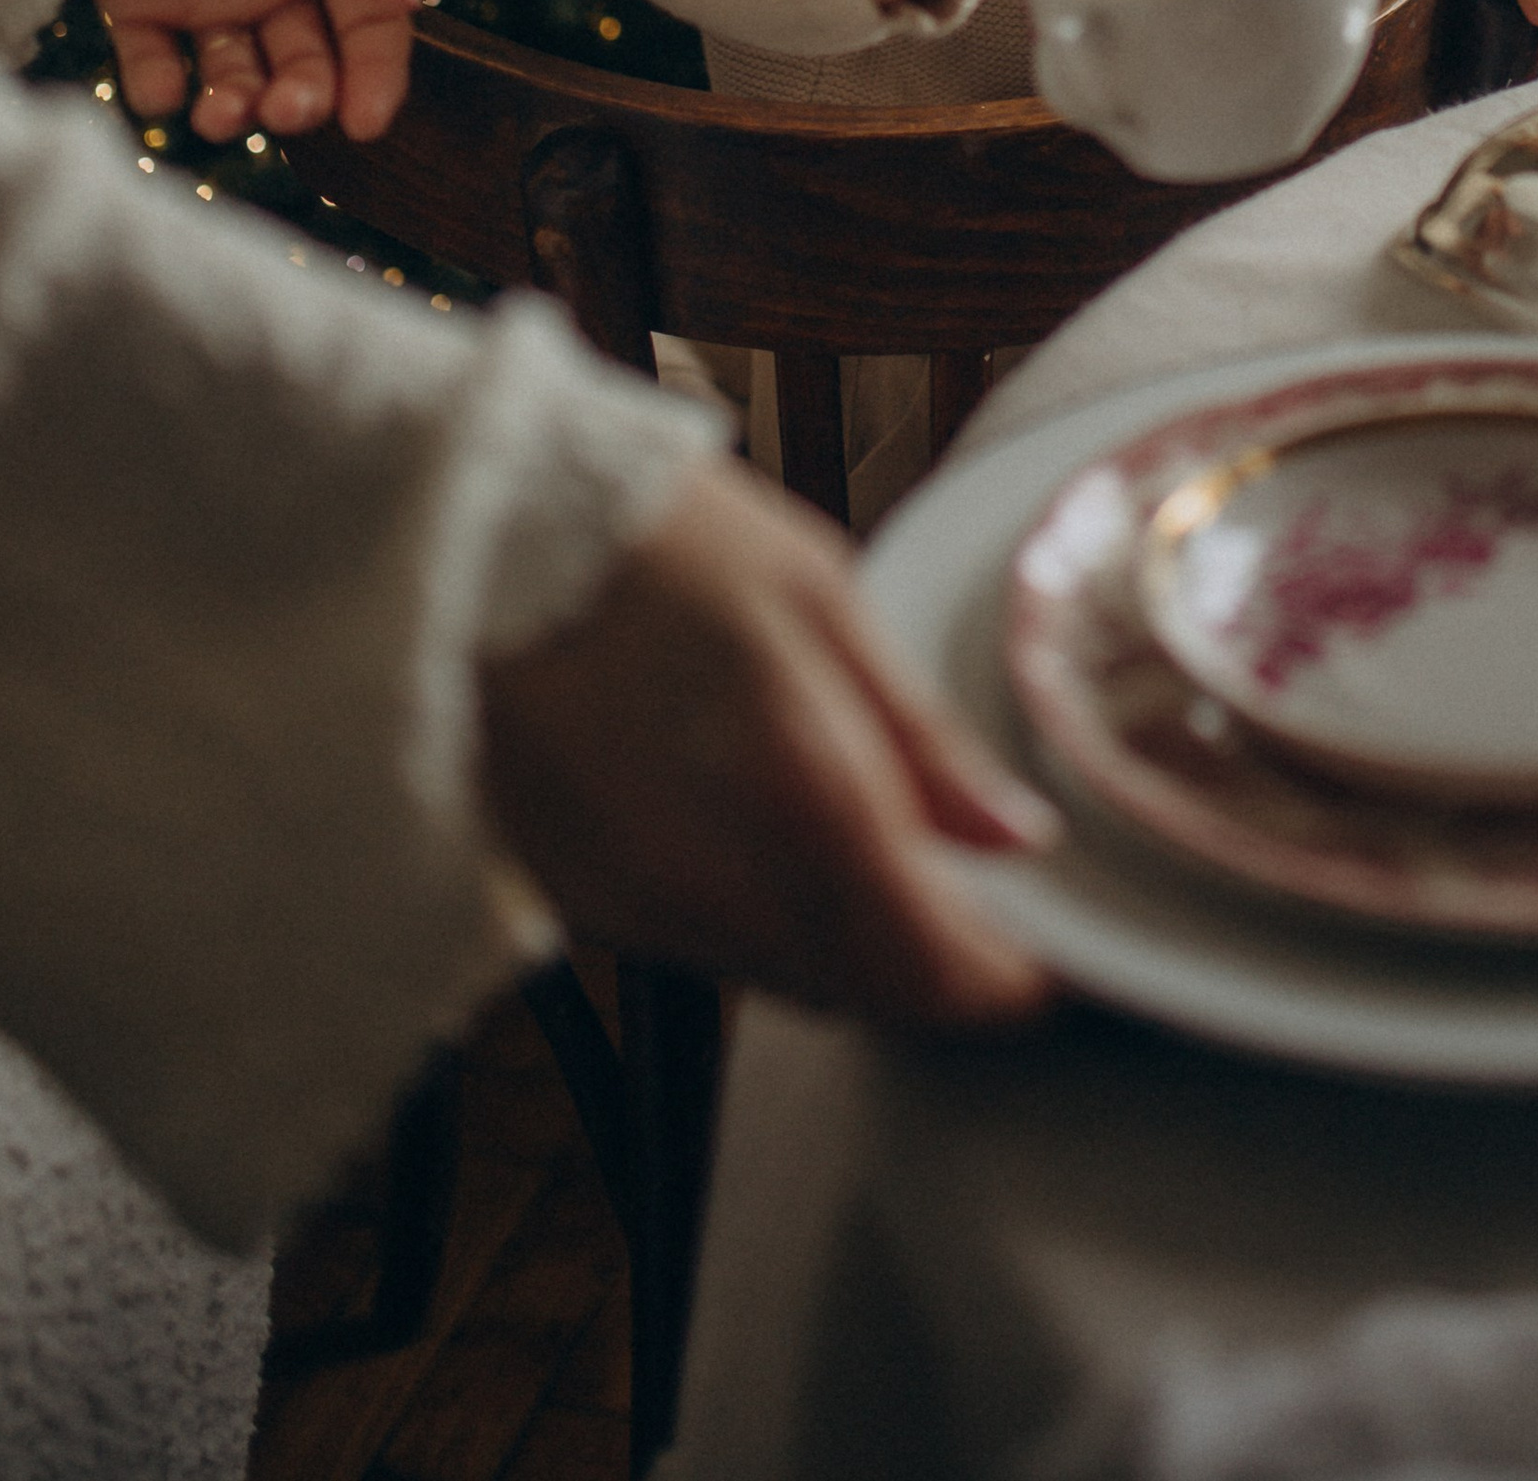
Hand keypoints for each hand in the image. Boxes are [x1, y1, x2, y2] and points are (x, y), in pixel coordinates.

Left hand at [91, 0, 418, 144]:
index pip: (368, 23)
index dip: (375, 74)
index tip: (366, 120)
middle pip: (304, 62)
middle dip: (302, 96)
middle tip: (288, 110)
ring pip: (231, 72)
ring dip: (234, 104)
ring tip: (223, 115)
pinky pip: (150, 58)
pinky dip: (157, 87)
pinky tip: (164, 91)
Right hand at [477, 455, 1055, 1022]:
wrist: (482, 541)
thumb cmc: (664, 543)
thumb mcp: (820, 595)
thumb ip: (921, 735)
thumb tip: (1018, 837)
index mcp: (803, 793)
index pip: (937, 969)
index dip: (1012, 986)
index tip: (1056, 959)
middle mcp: (722, 884)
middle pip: (873, 995)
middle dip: (939, 971)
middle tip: (982, 901)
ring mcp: (644, 910)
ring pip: (795, 983)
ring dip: (855, 948)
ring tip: (879, 854)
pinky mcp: (586, 908)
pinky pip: (714, 952)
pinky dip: (769, 924)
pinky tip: (771, 839)